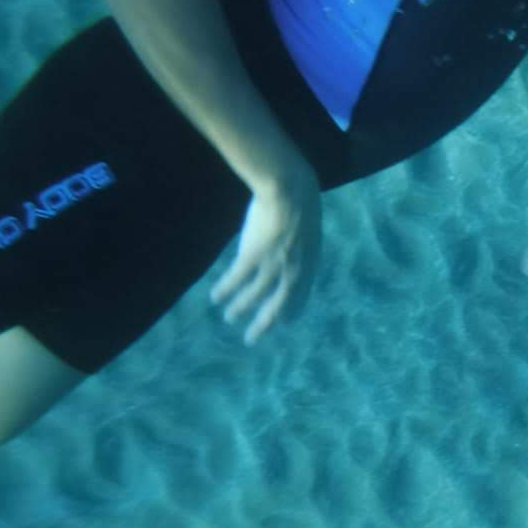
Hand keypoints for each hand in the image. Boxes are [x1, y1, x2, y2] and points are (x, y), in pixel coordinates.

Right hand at [210, 162, 321, 344]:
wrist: (290, 188)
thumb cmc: (300, 202)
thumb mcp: (309, 230)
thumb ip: (303, 246)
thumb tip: (297, 251)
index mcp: (310, 263)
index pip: (301, 295)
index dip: (291, 311)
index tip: (284, 323)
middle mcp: (294, 269)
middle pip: (279, 305)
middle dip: (265, 324)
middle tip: (253, 338)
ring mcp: (274, 263)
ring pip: (254, 295)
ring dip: (240, 309)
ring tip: (230, 319)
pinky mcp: (254, 255)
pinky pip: (236, 279)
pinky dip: (226, 290)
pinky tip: (217, 297)